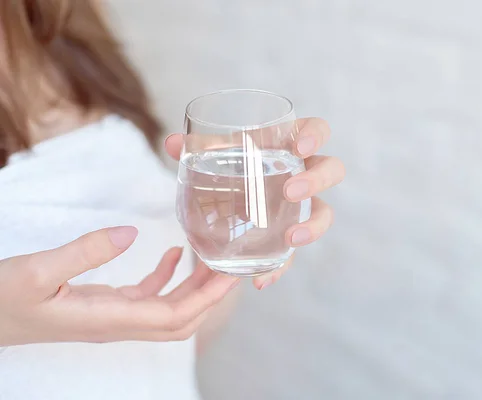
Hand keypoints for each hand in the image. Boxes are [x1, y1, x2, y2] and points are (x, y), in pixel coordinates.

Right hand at [0, 227, 238, 345]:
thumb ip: (85, 251)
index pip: (174, 316)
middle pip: (180, 320)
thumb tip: (133, 233)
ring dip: (193, 288)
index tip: (230, 275)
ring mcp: (112, 317)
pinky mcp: (104, 306)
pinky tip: (175, 255)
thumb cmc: (2, 299)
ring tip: (212, 258)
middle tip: (231, 266)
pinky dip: (167, 278)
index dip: (207, 298)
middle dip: (210, 297)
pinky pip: (147, 297)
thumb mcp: (38, 271)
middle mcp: (117, 324)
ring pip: (167, 309)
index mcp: (108, 319)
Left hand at [165, 117, 345, 289]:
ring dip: (313, 226)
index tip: (298, 147)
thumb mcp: (216, 156)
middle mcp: (303, 173)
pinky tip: (262, 280)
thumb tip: (173, 143)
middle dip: (316, 180)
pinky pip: (295, 252)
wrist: (230, 199)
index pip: (317, 130)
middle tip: (291, 191)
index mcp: (289, 145)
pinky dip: (280, 267)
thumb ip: (197, 148)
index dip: (315, 135)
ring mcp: (301, 206)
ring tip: (291, 238)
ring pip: (324, 212)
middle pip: (331, 170)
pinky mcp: (290, 234)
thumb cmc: (231, 166)